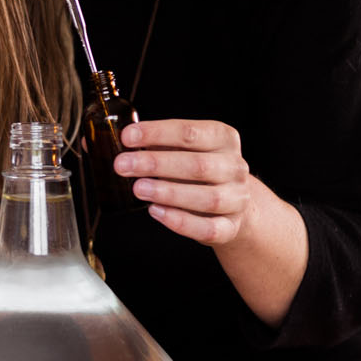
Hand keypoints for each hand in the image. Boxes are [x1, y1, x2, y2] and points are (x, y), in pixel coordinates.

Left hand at [116, 118, 253, 245]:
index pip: (191, 132)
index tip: (127, 137)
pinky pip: (209, 228)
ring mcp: (237, 199)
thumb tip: (127, 140)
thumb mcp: (184, 149)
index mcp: (224, 139)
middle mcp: (235, 167)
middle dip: (156, 164)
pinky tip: (156, 211)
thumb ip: (161, 143)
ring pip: (207, 198)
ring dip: (168, 193)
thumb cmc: (198, 170)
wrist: (230, 203)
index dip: (156, 133)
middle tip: (123, 165)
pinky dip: (181, 222)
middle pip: (198, 165)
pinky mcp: (230, 227)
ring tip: (138, 189)